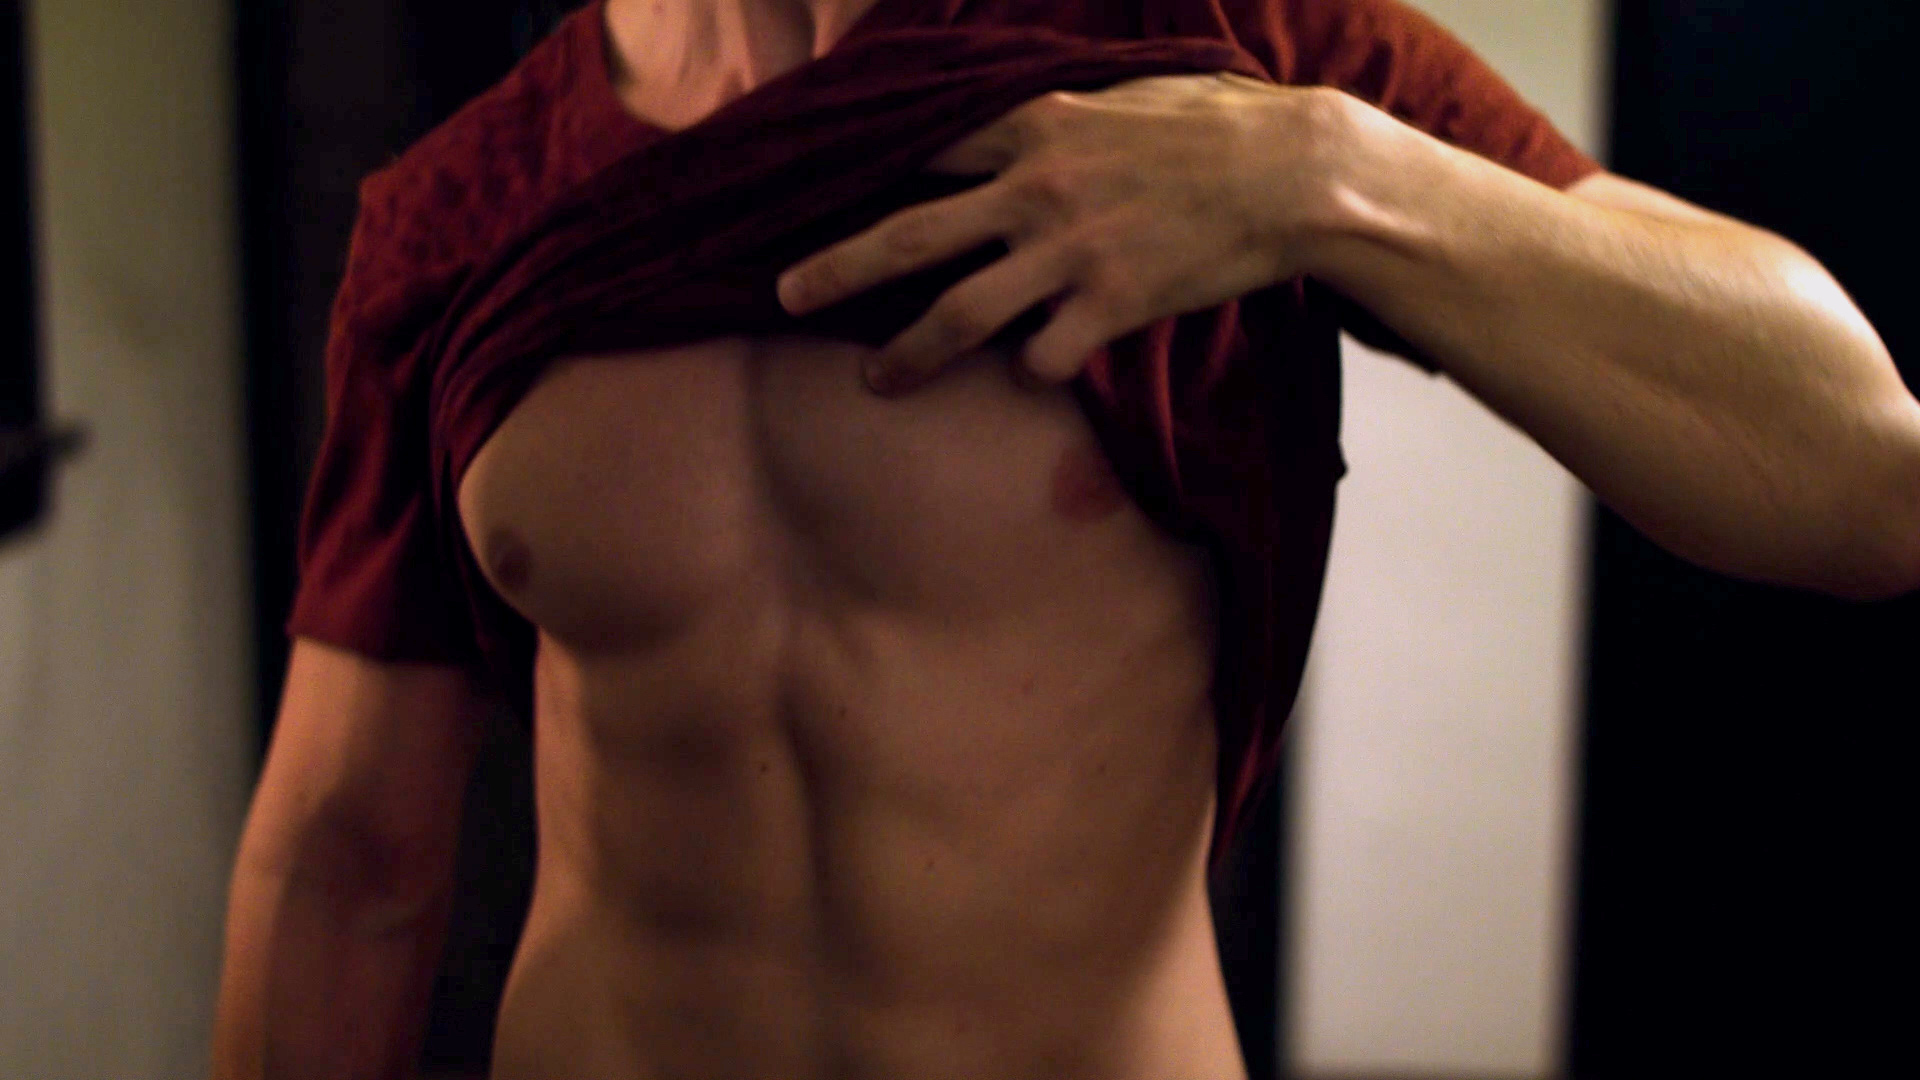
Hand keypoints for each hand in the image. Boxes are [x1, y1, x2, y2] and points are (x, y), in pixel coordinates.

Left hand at [774, 72, 1349, 395]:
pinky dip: (1034, 365)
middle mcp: (1037, 187)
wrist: (1292, 172)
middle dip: (840, 269)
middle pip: (912, 235)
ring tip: (874, 380)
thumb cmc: (1214, 124)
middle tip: (784, 297)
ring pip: (962, 312)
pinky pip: (1045, 354)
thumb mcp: (1123, 91)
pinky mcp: (1112, 304)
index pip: (926, 149)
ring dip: (910, 352)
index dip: (863, 172)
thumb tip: (1018, 116)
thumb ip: (1059, 109)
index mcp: (1036, 123)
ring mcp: (1071, 250)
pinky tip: (1041, 363)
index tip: (809, 193)